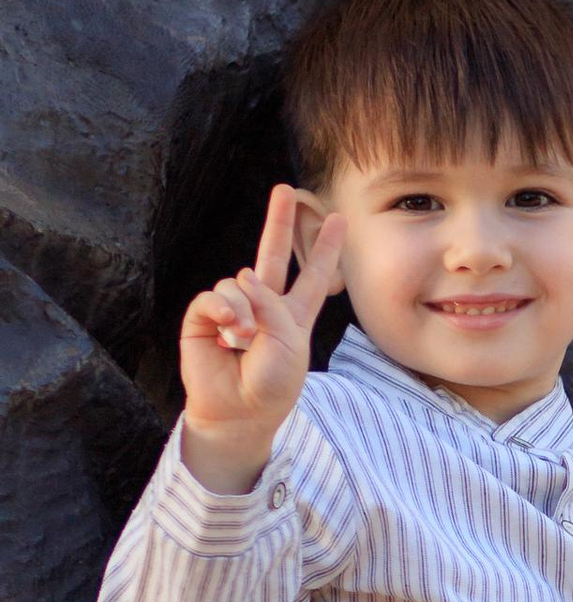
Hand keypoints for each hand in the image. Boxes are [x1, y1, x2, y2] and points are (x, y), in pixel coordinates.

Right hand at [178, 181, 344, 493]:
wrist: (240, 411)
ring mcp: (233, 309)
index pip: (313, 275)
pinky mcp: (203, 317)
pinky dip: (222, 310)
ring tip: (243, 339)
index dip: (326, 248)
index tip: (340, 219)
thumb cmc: (273, 384)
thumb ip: (272, 305)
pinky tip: (227, 331)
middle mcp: (264, 306)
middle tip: (284, 190)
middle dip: (279, 222)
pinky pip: (212, 296)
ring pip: (238, 282)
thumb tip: (242, 277)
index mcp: (293, 314)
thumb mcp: (289, 342)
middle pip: (273, 255)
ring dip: (243, 310)